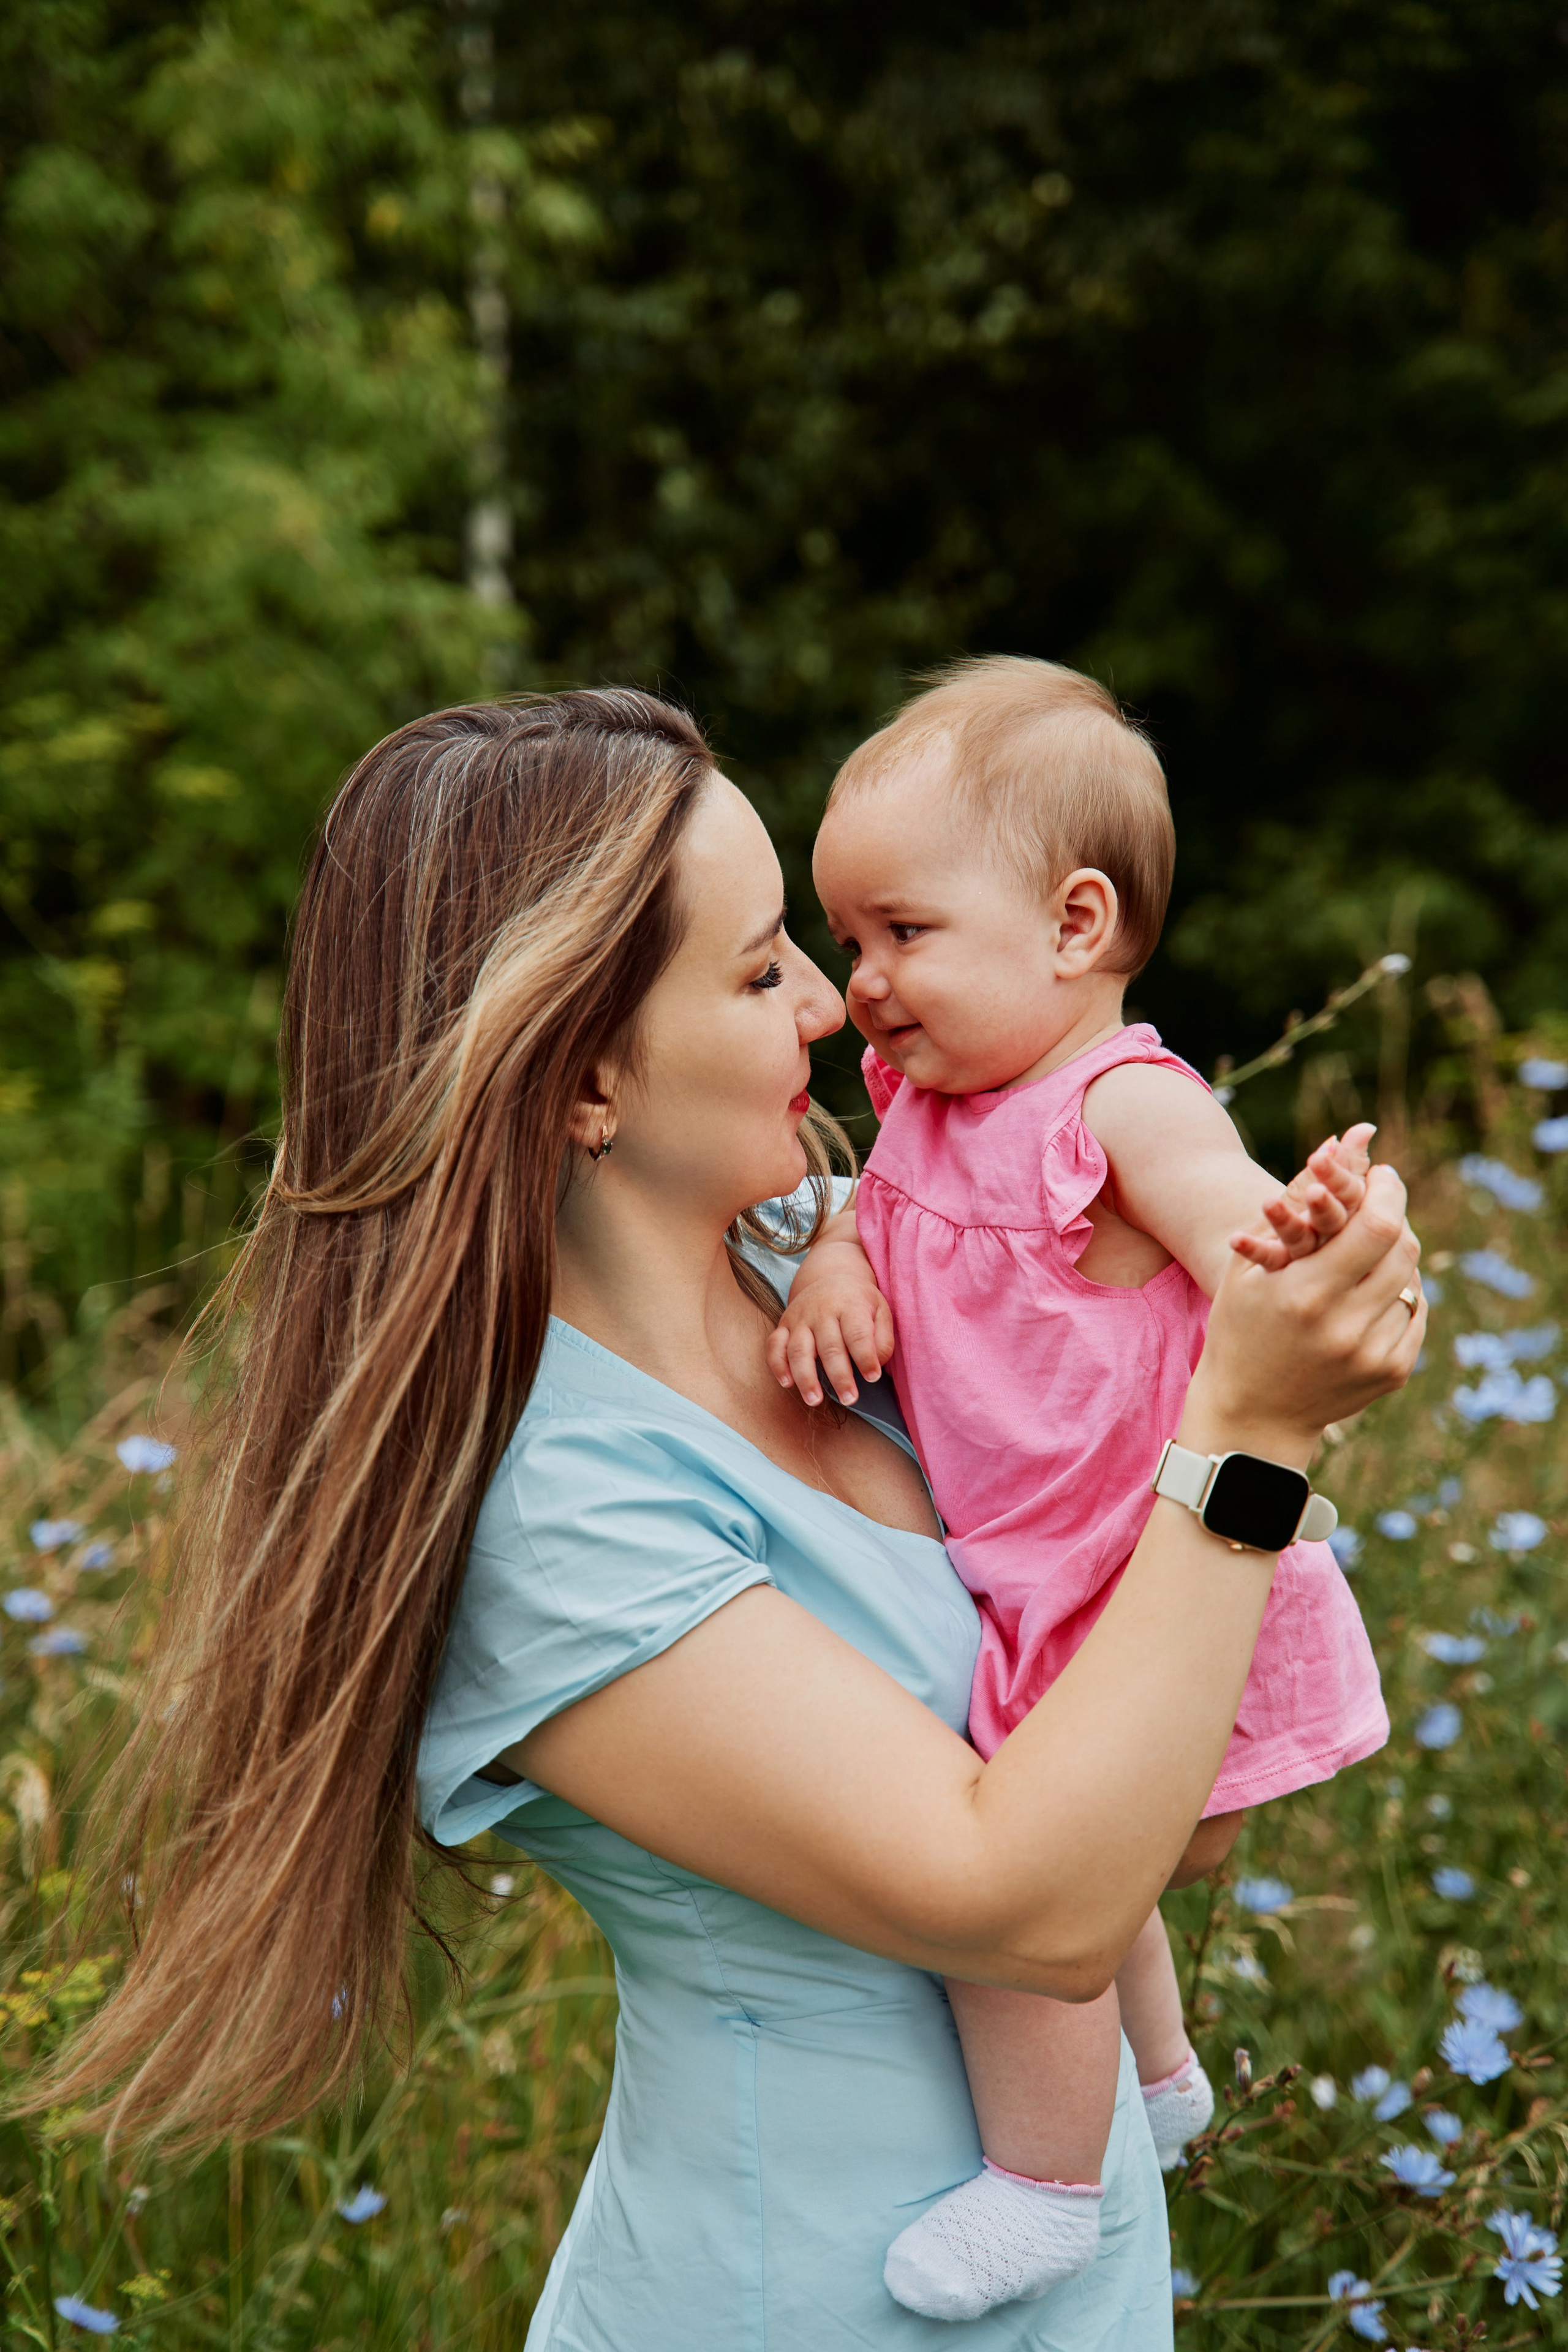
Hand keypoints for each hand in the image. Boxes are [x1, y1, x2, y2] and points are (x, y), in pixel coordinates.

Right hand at [765, 1245, 894, 1407]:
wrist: (831, 1275)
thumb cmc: (860, 1302)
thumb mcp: (880, 1311)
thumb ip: (883, 1339)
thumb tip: (876, 1365)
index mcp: (850, 1305)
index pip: (857, 1334)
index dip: (865, 1357)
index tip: (873, 1377)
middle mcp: (822, 1311)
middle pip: (829, 1346)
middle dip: (839, 1376)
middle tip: (849, 1399)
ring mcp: (800, 1318)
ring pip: (799, 1349)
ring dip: (805, 1377)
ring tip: (814, 1400)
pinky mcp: (784, 1324)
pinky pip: (774, 1345)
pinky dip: (777, 1365)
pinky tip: (787, 1383)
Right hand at [1187, 1160, 1424, 1464]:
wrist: (1252, 1413)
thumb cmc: (1240, 1328)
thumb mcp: (1251, 1265)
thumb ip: (1295, 1200)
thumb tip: (1342, 1141)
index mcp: (1306, 1295)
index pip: (1377, 1226)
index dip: (1388, 1190)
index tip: (1380, 1174)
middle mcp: (1347, 1327)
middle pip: (1404, 1246)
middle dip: (1394, 1214)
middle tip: (1378, 1202)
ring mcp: (1374, 1354)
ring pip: (1413, 1276)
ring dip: (1395, 1253)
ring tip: (1366, 1249)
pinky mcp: (1393, 1372)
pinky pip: (1415, 1310)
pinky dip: (1398, 1291)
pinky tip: (1369, 1291)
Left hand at [1229, 1123, 1375, 1271]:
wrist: (1309, 1275)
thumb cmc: (1335, 1223)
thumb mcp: (1339, 1191)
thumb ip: (1350, 1162)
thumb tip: (1365, 1127)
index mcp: (1356, 1218)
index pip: (1352, 1196)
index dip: (1338, 1176)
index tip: (1322, 1155)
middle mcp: (1336, 1240)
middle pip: (1333, 1221)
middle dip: (1323, 1203)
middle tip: (1313, 1191)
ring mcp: (1310, 1259)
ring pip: (1301, 1242)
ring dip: (1286, 1222)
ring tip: (1269, 1203)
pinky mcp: (1281, 1272)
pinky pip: (1269, 1261)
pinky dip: (1254, 1249)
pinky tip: (1236, 1239)